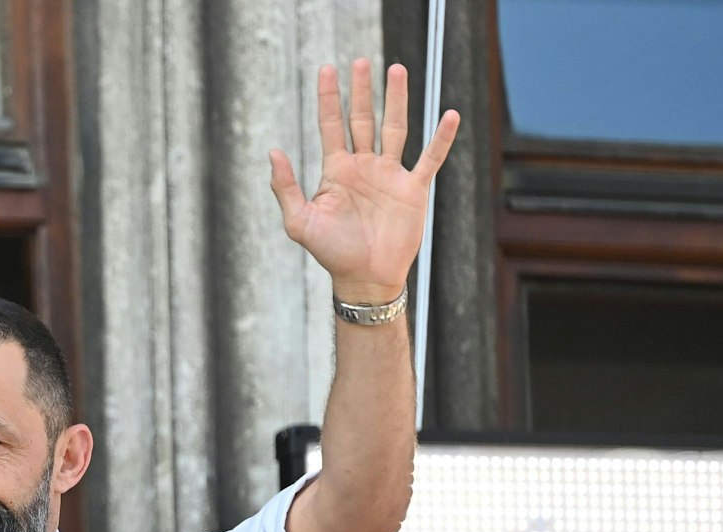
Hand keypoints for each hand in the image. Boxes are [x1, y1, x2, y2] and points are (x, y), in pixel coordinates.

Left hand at [269, 59, 460, 303]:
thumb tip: (273, 152)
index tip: (327, 70)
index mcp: (336, 170)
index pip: (331, 125)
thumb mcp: (300, 221)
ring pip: (395, 128)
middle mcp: (364, 167)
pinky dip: (440, 139)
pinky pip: (429, 159)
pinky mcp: (413, 189)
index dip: (329, 98)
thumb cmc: (331, 253)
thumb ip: (285, 188)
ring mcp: (390, 175)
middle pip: (363, 118)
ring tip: (396, 70)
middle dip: (362, 90)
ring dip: (396, 100)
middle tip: (362, 61)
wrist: (364, 279)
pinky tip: (448, 115)